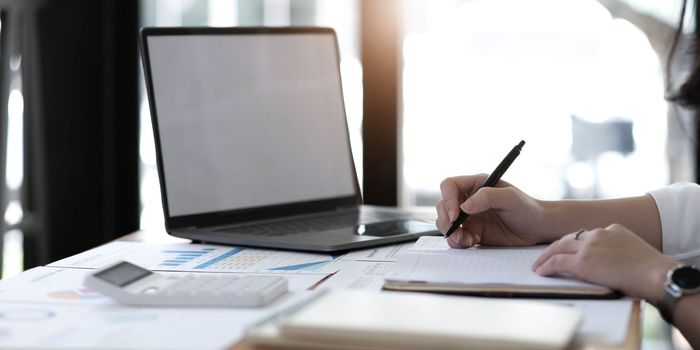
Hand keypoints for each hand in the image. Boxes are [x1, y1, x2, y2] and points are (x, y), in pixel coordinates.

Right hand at [436, 174, 548, 247]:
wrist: (538, 229)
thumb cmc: (527, 209)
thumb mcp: (510, 198)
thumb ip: (487, 197)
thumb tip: (464, 207)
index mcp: (476, 185)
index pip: (450, 186)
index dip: (448, 199)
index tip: (454, 215)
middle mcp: (469, 199)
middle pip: (443, 205)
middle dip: (445, 219)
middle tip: (456, 231)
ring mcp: (469, 217)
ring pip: (445, 222)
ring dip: (451, 232)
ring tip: (465, 240)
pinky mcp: (472, 233)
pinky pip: (456, 237)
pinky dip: (458, 242)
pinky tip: (472, 242)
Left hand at [532, 224, 677, 302]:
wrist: (656, 275)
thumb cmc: (652, 272)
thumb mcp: (634, 252)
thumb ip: (618, 251)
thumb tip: (610, 264)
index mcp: (612, 229)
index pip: (586, 235)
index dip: (574, 243)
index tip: (566, 249)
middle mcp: (598, 234)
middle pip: (569, 238)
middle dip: (555, 247)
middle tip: (544, 255)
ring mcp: (589, 247)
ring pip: (558, 247)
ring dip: (545, 256)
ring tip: (538, 265)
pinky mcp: (582, 262)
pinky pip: (557, 262)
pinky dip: (546, 266)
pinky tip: (540, 271)